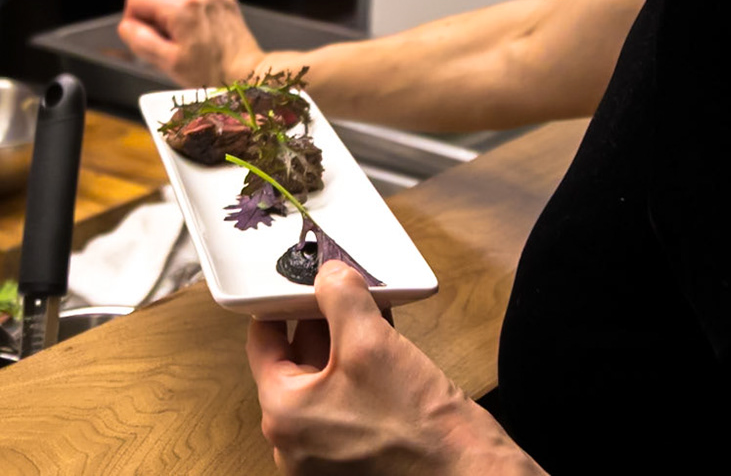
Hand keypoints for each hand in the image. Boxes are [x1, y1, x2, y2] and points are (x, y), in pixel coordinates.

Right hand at [118, 0, 264, 86]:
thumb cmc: (213, 74)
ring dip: (178, 24)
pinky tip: (206, 39)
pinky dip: (196, 21)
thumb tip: (127, 26)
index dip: (133, 20)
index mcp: (181, 9)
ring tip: (193, 47)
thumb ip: (142, 41)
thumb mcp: (170, 63)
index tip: (146, 39)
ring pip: (178, 5)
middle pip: (158, 3)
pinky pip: (197, 6)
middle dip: (159, 25)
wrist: (250, 74)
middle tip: (174, 50)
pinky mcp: (224, 1)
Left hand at [247, 262, 539, 474]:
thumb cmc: (414, 420)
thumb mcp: (371, 341)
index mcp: (283, 415)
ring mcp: (326, 452)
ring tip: (365, 304)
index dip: (278, 304)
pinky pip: (346, 400)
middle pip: (296, 361)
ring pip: (326, 378)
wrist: (468, 473)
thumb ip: (339, 297)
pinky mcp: (357, 455)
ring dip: (343, 340)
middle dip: (318, 320)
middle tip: (337, 285)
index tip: (295, 279)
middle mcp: (296, 440)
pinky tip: (384, 336)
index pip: (262, 344)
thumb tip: (328, 275)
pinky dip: (359, 368)